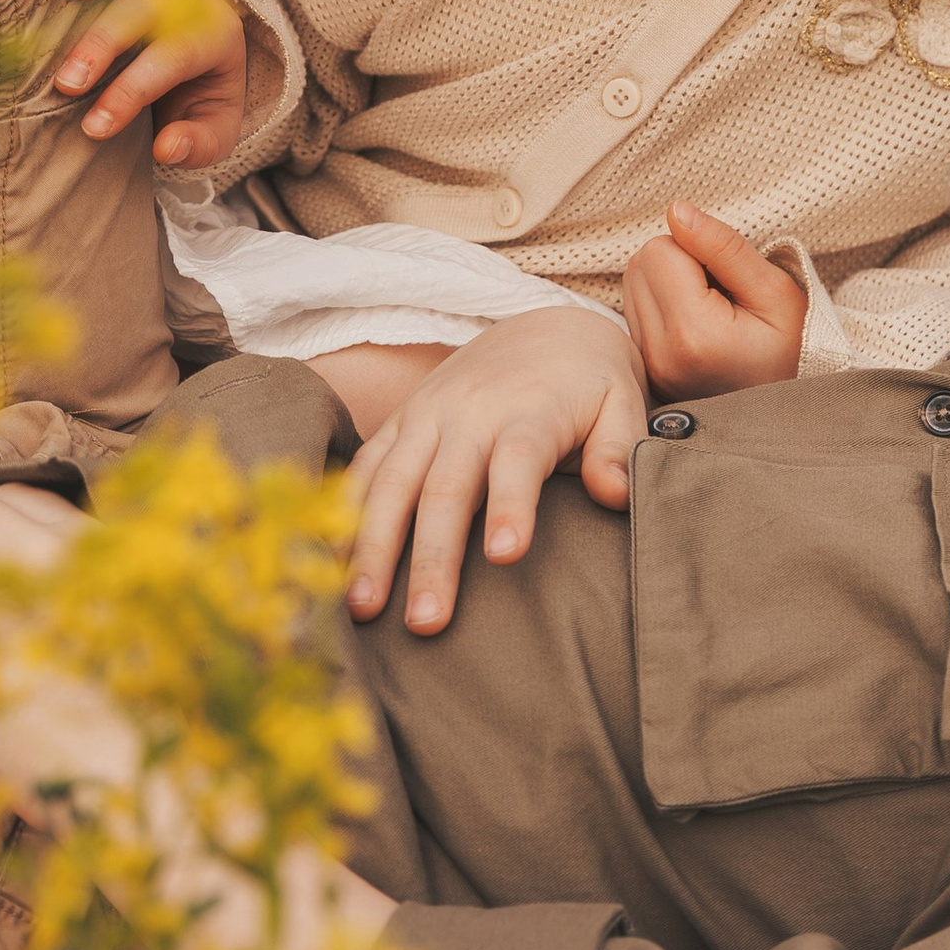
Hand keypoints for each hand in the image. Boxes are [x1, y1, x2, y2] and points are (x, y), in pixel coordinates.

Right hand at [52, 0, 247, 168]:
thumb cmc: (203, 98)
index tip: (95, 125)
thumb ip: (197, 145)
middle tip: (68, 81)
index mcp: (211, 40)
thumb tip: (166, 147)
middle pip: (150, 10)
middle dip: (107, 43)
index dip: (132, 93)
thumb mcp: (214, 132)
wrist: (217, 58)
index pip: (169, 63)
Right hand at [342, 307, 648, 634]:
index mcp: (530, 410)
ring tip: (361, 609)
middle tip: (425, 622)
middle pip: (445, 487)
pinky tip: (328, 566)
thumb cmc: (588, 385)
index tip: (506, 556)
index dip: (512, 506)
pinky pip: (363, 466)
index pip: (518, 460)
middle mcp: (470, 412)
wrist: (543, 327)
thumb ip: (619, 449)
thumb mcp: (622, 402)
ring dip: (372, 547)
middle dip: (432, 557)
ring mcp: (427, 415)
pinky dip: (340, 513)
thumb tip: (615, 495)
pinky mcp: (400, 420)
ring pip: (391, 482)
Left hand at [622, 204, 810, 394]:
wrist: (787, 410)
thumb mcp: (775, 291)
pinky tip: (698, 323)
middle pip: (641, 264)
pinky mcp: (644, 369)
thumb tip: (676, 210)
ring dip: (668, 281)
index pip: (661, 250)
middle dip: (678, 261)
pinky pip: (635, 310)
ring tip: (711, 308)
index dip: (698, 249)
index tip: (730, 278)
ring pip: (633, 283)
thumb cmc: (792, 348)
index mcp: (694, 335)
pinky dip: (662, 304)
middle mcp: (661, 355)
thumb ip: (724, 247)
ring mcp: (649, 367)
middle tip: (721, 291)